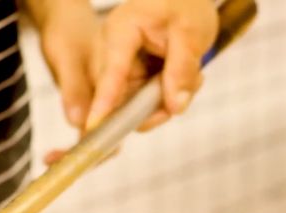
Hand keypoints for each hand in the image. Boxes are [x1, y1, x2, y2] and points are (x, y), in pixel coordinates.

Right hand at [34, 0, 217, 165]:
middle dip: (154, 106)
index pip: (111, 72)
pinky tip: (185, 78)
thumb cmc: (185, 6)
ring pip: (134, 105)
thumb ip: (182, 70)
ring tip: (192, 77)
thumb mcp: (191, 33)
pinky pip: (143, 102)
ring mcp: (120, 67)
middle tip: (186, 92)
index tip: (93, 127)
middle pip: (120, 97)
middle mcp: (113, 51)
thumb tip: (175, 106)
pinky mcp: (130, 78)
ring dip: (164, 102)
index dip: (104, 101)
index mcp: (121, 31)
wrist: (186, 0)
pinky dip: (166, 98)